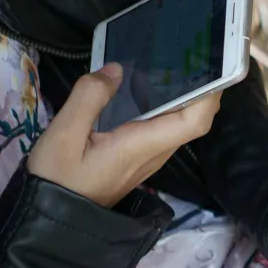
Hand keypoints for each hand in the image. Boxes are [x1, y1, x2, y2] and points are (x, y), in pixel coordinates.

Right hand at [26, 67, 216, 207]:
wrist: (53, 220)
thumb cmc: (57, 180)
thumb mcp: (64, 134)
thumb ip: (89, 97)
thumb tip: (115, 69)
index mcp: (143, 145)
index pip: (194, 121)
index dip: (211, 93)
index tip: (214, 63)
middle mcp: (154, 152)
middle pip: (192, 117)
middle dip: (201, 84)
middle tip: (193, 48)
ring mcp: (148, 155)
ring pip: (177, 121)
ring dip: (183, 92)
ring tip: (177, 57)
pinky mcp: (137, 155)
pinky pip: (160, 125)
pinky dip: (163, 102)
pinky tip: (147, 81)